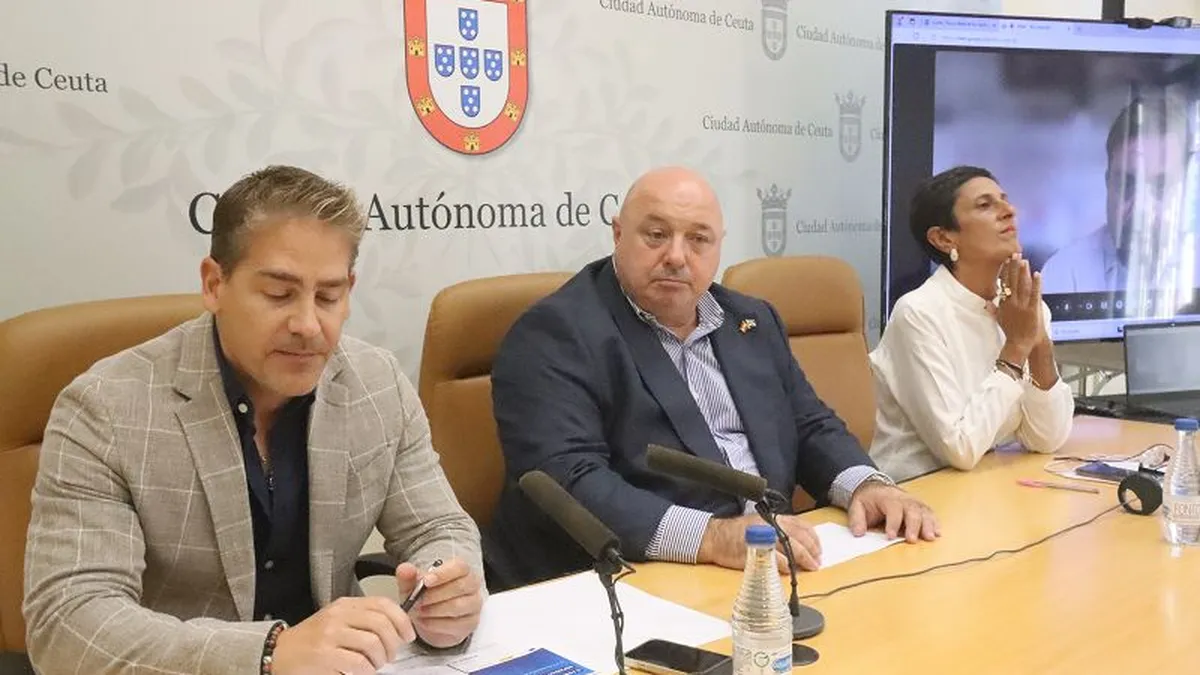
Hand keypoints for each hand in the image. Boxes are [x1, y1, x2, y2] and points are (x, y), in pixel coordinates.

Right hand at [271, 596, 414, 674]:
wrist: (279, 653)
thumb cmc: (312, 640)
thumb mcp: (338, 621)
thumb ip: (364, 619)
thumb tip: (398, 627)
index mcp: (344, 605)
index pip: (383, 604)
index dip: (402, 620)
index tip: (408, 635)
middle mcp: (338, 617)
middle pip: (382, 625)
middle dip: (393, 644)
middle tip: (390, 656)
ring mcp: (330, 636)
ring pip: (373, 645)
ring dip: (379, 660)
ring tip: (374, 665)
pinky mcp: (324, 656)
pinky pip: (359, 663)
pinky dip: (366, 671)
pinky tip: (361, 671)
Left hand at [395, 558, 483, 648]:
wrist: (430, 619)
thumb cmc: (425, 597)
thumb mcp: (413, 585)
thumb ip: (408, 576)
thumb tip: (405, 569)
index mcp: (461, 570)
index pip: (459, 567)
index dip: (443, 573)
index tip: (426, 581)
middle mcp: (471, 585)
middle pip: (460, 586)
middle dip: (435, 595)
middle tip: (417, 600)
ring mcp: (473, 605)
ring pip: (458, 606)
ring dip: (434, 610)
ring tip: (419, 611)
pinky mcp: (471, 623)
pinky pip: (456, 624)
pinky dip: (436, 623)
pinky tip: (425, 621)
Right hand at [698, 513, 821, 572]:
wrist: (716, 537)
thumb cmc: (737, 532)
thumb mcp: (760, 525)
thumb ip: (778, 530)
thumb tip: (797, 543)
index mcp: (775, 518)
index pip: (802, 525)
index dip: (813, 538)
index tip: (819, 549)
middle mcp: (772, 526)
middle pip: (799, 537)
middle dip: (812, 551)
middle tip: (817, 561)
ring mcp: (765, 538)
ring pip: (792, 548)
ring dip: (804, 560)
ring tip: (810, 567)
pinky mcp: (757, 552)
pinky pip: (777, 560)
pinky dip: (786, 566)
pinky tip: (790, 571)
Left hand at [847, 482, 939, 543]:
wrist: (875, 488)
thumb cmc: (868, 499)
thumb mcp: (856, 506)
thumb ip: (856, 519)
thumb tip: (858, 533)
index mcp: (887, 497)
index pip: (893, 509)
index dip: (892, 523)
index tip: (890, 536)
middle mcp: (903, 499)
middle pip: (912, 510)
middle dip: (913, 526)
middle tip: (911, 540)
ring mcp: (914, 502)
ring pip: (924, 512)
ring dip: (928, 525)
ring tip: (930, 537)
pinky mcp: (920, 507)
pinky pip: (930, 513)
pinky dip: (934, 523)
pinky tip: (937, 533)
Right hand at [995, 253, 1042, 360]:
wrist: (1019, 344)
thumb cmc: (1011, 333)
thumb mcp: (999, 320)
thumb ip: (994, 310)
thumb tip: (987, 303)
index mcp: (1004, 304)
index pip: (1004, 284)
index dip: (1005, 272)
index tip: (1006, 261)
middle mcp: (1011, 303)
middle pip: (1012, 281)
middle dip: (1014, 267)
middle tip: (1015, 254)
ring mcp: (1022, 306)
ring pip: (1022, 285)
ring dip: (1022, 272)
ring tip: (1023, 260)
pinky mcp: (1032, 309)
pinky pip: (1034, 294)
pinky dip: (1036, 284)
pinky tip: (1037, 274)